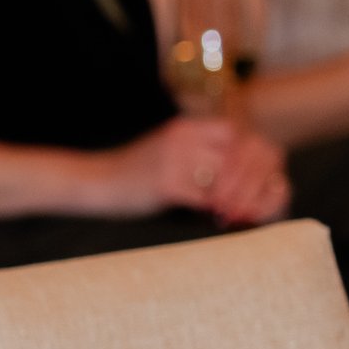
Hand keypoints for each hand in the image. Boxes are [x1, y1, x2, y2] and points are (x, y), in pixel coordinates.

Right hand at [103, 117, 287, 224]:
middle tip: (253, 202)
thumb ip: (200, 153)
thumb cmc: (134, 173)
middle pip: (235, 156)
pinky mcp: (165, 184)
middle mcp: (181, 139)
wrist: (94, 182)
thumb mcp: (169, 151)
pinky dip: (215, 210)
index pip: (236, 134)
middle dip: (250, 181)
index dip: (251, 157)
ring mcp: (172, 160)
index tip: (255, 178)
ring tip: (239, 214)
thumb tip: (242, 169)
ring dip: (235, 198)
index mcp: (185, 128)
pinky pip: (204, 198)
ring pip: (223, 178)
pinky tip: (217, 220)